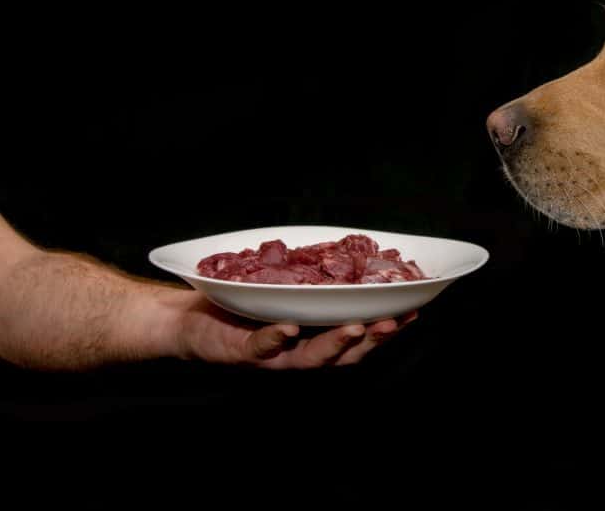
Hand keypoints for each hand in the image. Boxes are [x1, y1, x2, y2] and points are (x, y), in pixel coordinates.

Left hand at [171, 290, 416, 368]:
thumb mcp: (287, 285)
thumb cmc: (243, 300)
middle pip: (345, 353)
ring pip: (311, 356)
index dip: (388, 326)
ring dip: (336, 343)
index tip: (413, 310)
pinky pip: (263, 346)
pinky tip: (290, 327)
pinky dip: (276, 337)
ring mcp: (275, 354)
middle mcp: (301, 350)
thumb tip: (355, 248)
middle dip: (372, 339)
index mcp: (317, 335)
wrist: (191, 318)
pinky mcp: (244, 351)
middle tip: (392, 323)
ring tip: (356, 327)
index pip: (361, 334)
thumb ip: (317, 276)